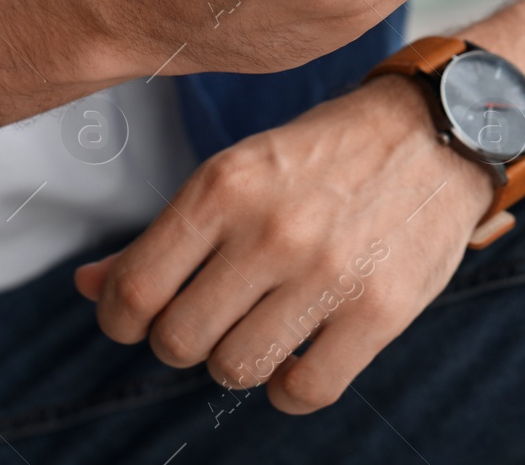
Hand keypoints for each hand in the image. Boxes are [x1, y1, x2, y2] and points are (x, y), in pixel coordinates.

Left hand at [73, 75, 494, 412]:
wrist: (436, 132)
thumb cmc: (323, 154)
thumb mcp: (237, 171)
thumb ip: (163, 234)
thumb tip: (88, 286)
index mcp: (224, 185)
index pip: (135, 289)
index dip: (121, 317)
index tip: (135, 316)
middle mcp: (271, 229)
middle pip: (179, 341)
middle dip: (180, 340)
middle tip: (205, 317)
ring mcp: (328, 273)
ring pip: (235, 370)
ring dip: (234, 361)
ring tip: (254, 330)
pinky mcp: (380, 310)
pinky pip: (303, 391)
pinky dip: (289, 387)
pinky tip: (296, 355)